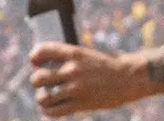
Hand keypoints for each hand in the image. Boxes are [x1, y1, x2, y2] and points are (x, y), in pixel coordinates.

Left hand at [29, 42, 147, 115]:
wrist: (129, 77)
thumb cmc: (109, 64)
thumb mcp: (88, 54)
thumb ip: (70, 59)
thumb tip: (47, 65)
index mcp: (74, 53)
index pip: (43, 50)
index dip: (34, 56)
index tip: (35, 61)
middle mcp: (72, 70)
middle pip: (38, 77)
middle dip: (36, 80)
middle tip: (42, 82)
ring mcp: (76, 88)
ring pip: (44, 97)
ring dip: (42, 98)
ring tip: (46, 97)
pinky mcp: (80, 104)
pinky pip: (54, 112)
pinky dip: (48, 111)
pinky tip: (50, 108)